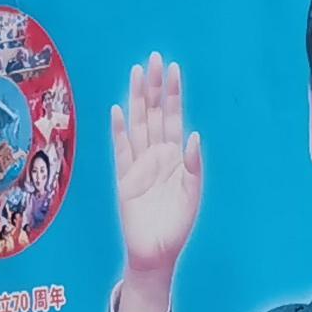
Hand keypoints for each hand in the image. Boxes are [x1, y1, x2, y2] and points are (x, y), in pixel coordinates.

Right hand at [106, 52, 200, 311]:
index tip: (173, 69)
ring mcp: (139, 164)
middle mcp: (156, 154)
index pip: (173, 117)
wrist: (156, 252)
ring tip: (136, 73)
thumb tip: (194, 135)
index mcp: (175, 156)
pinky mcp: (124, 178)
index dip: (173, 94)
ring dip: (136, 99)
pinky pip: (121, 150)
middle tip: (154, 58)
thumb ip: (193, 166)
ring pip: (137, 124)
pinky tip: (117, 111)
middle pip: (153, 113)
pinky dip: (119, 131)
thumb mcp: (192, 194)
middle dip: (154, 87)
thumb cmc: (177, 225)